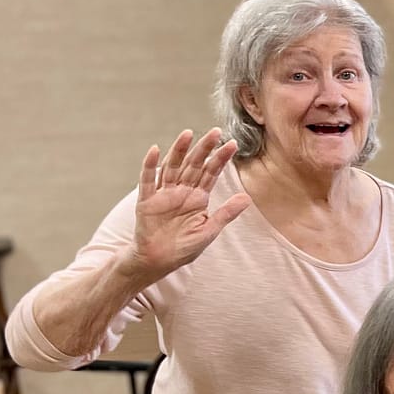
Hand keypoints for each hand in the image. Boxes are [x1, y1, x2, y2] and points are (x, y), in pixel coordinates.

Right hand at [125, 129, 252, 279]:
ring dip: (179, 150)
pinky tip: (154, 150)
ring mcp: (164, 193)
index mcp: (198, 197)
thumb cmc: (184, 247)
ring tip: (188, 133)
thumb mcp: (209, 230)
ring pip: (172, 166)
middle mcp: (182, 190)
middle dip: (204, 148)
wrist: (159, 261)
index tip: (233, 144)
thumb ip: (226, 213)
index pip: (211, 172)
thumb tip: (247, 197)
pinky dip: (150, 165)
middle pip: (193, 164)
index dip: (221, 158)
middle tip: (215, 132)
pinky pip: (148, 180)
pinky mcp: (147, 200)